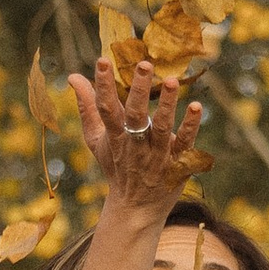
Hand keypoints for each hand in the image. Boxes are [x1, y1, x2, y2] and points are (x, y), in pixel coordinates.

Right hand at [70, 56, 204, 220]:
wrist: (135, 209)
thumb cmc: (116, 166)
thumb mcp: (97, 139)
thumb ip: (87, 106)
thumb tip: (72, 76)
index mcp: (114, 137)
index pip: (106, 109)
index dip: (102, 86)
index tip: (102, 61)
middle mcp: (135, 145)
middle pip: (135, 116)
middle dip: (140, 90)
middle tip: (145, 64)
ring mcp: (157, 155)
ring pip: (162, 128)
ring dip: (168, 105)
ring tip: (172, 80)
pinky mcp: (177, 163)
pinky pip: (185, 143)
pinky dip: (191, 126)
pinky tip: (196, 107)